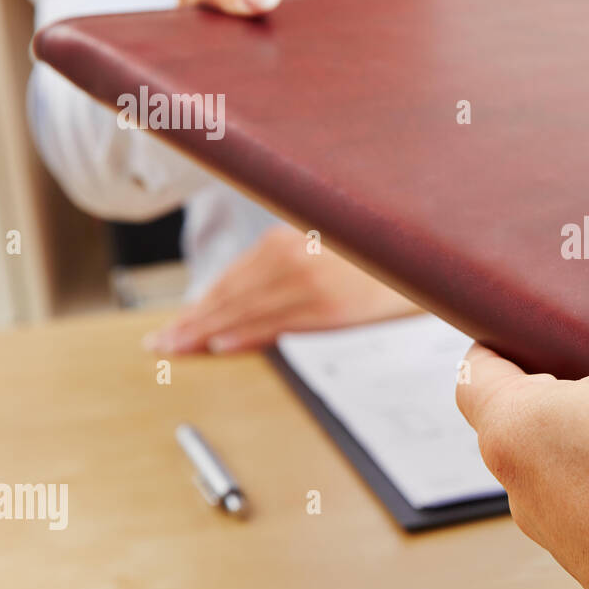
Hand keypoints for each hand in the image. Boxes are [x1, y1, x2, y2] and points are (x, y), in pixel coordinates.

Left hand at [144, 226, 420, 353]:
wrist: (427, 254)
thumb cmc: (383, 257)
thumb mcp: (332, 254)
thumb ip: (292, 270)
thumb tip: (257, 309)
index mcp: (291, 240)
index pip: (233, 277)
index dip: (201, 302)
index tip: (177, 322)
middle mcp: (294, 255)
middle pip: (230, 294)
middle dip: (192, 319)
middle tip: (161, 344)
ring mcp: (309, 281)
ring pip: (244, 309)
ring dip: (205, 330)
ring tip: (176, 348)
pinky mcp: (330, 306)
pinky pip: (277, 322)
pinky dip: (245, 333)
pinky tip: (219, 345)